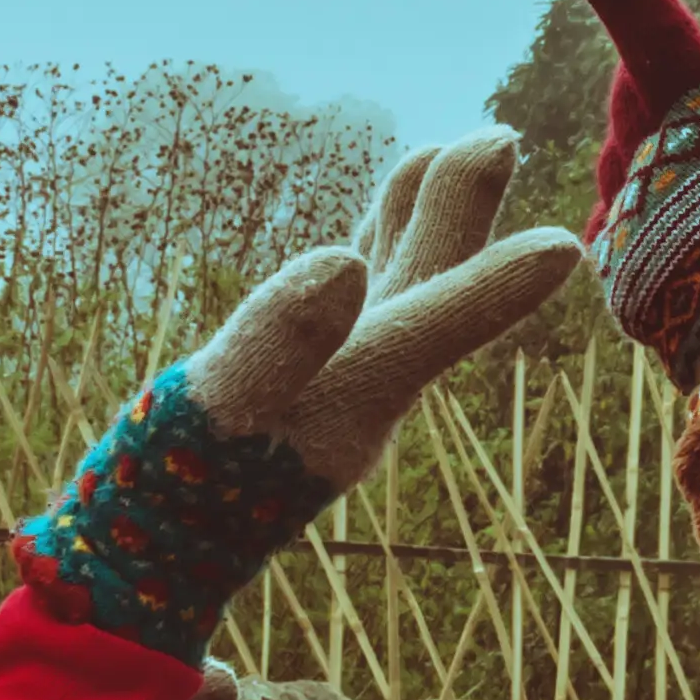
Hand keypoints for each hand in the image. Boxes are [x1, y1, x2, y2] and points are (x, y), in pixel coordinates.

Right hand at [15, 134, 581, 656]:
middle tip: (497, 135)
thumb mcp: (215, 414)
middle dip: (462, 210)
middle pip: (428, 284)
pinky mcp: (300, 379)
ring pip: (399, 283)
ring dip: (428, 218)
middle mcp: (363, 389)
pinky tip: (375, 225)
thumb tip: (344, 262)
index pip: (431, 329)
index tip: (565, 248)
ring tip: (456, 147)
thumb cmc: (167, 494)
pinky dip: (374, 246)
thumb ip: (279, 342)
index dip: (493, 287)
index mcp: (351, 398)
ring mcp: (336, 383)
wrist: (134, 565)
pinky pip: (355, 299)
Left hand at [556, 0, 699, 397]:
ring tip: (660, 123)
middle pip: (642, 104)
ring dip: (645, 137)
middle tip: (649, 57)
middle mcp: (652, 182)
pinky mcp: (630, 288)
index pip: (660, 42)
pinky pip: (623, 221)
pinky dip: (642, 198)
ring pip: (628, 161)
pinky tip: (660, 209)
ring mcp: (633, 237)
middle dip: (650, 77)